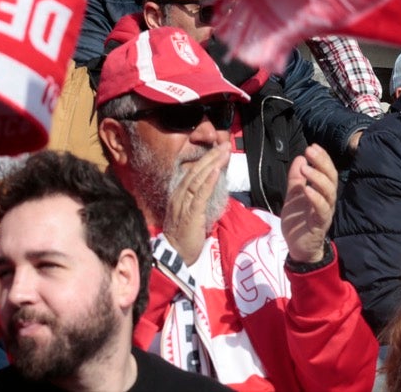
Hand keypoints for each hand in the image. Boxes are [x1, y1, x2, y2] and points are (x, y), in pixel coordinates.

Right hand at [161, 141, 230, 262]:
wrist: (174, 255)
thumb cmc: (184, 236)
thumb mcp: (190, 213)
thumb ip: (197, 199)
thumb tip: (210, 186)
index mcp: (178, 195)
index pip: (192, 173)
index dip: (206, 159)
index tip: (219, 148)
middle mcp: (179, 196)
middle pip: (195, 171)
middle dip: (211, 156)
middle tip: (225, 143)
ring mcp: (183, 205)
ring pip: (198, 179)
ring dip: (212, 164)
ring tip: (224, 152)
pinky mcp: (191, 214)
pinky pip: (200, 195)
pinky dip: (209, 181)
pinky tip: (217, 170)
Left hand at [279, 145, 337, 265]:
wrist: (298, 248)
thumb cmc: (299, 221)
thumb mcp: (294, 196)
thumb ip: (296, 179)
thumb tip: (300, 158)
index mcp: (322, 192)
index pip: (326, 171)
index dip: (322, 158)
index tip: (312, 146)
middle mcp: (327, 200)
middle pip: (331, 178)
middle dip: (322, 163)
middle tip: (310, 151)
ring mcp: (325, 211)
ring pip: (328, 192)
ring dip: (318, 178)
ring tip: (306, 169)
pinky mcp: (320, 224)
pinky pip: (321, 209)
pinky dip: (315, 198)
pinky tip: (307, 189)